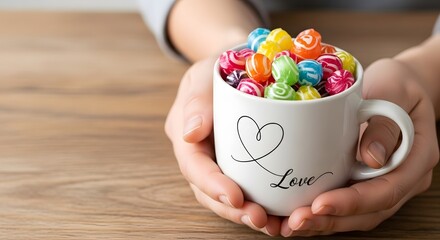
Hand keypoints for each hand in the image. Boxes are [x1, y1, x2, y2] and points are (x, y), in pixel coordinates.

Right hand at [164, 57, 280, 235]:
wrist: (240, 65)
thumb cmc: (220, 67)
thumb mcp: (204, 74)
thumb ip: (196, 101)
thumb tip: (190, 134)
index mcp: (187, 137)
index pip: (194, 167)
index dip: (212, 185)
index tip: (236, 197)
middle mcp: (202, 155)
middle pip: (209, 192)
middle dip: (233, 209)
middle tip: (260, 219)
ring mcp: (222, 162)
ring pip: (229, 197)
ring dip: (250, 214)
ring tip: (275, 225)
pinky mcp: (243, 164)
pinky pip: (250, 188)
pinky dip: (265, 204)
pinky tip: (283, 213)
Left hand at [280, 58, 438, 236]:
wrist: (398, 86)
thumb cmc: (396, 83)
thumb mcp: (394, 90)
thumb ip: (385, 124)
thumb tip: (371, 159)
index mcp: (417, 157)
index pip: (386, 190)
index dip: (352, 202)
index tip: (320, 204)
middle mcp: (403, 177)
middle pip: (369, 211)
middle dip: (331, 220)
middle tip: (296, 222)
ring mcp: (384, 182)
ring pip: (356, 214)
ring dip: (323, 222)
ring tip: (291, 224)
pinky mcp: (365, 180)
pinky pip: (346, 203)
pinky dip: (322, 212)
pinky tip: (296, 213)